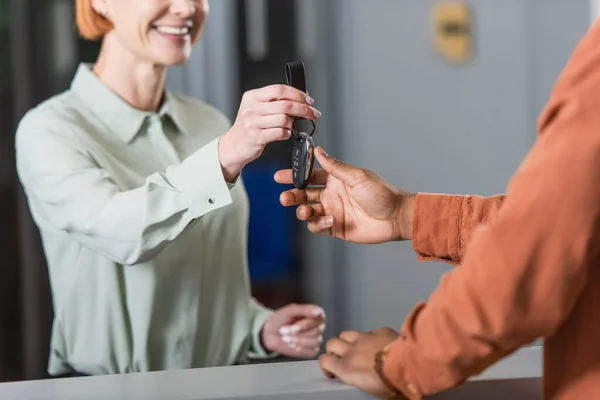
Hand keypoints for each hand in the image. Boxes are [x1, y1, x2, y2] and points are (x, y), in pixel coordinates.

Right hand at [219, 85, 321, 180]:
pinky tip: (285, 133)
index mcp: (252, 96)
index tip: (309, 100)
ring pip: (284, 119)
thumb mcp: (257, 108)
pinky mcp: (256, 137)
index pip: (279, 90)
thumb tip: (302, 98)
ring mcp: (253, 123)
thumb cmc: (250, 126)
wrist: (234, 145)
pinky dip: (287, 133)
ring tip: (291, 125)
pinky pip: (280, 133)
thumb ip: (275, 102)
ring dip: (293, 123)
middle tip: (313, 113)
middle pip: (285, 104)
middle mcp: (251, 108)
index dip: (297, 94)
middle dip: (304, 109)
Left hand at [261, 303, 325, 357]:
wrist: (271, 333)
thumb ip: (304, 310)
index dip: (305, 324)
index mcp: (315, 314)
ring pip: (315, 342)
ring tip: (286, 338)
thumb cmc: (280, 320)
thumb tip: (318, 311)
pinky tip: (292, 344)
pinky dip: (300, 348)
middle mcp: (318, 326)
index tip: (294, 327)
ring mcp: (317, 338)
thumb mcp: (289, 311)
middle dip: (297, 333)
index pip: (318, 319)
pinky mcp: (312, 350)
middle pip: (316, 331)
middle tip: (284, 331)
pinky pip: (311, 351)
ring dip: (298, 341)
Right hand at [274, 147, 414, 243]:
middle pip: (303, 194)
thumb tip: (319, 150)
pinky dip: (318, 223)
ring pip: (307, 211)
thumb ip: (335, 167)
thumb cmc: (381, 193)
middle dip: (292, 195)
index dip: (294, 175)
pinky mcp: (335, 227)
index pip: (309, 175)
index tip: (280, 176)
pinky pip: (317, 226)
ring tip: (304, 210)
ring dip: (301, 210)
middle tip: (284, 198)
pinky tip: (329, 220)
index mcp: (335, 180)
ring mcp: (332, 211)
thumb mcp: (357, 176)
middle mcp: (331, 195)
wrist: (395, 217)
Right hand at [320, 328, 405, 399]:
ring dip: (348, 340)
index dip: (326, 365)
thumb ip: (357, 378)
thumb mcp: (368, 388)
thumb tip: (357, 377)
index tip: (332, 371)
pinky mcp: (379, 331)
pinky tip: (378, 343)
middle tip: (342, 357)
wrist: (406, 365)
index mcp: (346, 368)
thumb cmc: (388, 382)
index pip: (324, 360)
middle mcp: (351, 350)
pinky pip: (370, 331)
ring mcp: (365, 337)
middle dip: (334, 349)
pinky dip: (371, 337)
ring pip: (346, 333)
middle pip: (331, 342)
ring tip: (356, 347)